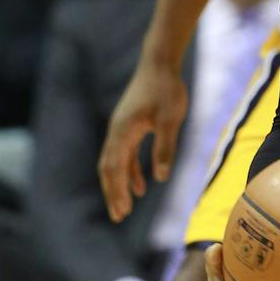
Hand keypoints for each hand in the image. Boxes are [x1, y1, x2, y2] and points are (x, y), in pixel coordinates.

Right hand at [98, 58, 188, 222]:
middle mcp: (116, 132)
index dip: (117, 191)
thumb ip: (165, 147)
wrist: (160, 63)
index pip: (115, 168)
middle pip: (109, 169)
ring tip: (125, 208)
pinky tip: (141, 187)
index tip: (121, 212)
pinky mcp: (129, 126)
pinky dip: (129, 171)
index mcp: (123, 131)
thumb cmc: (166, 89)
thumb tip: (160, 177)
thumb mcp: (170, 119)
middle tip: (118, 217)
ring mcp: (121, 129)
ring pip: (115, 163)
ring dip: (120, 185)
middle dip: (113, 193)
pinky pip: (125, 154)